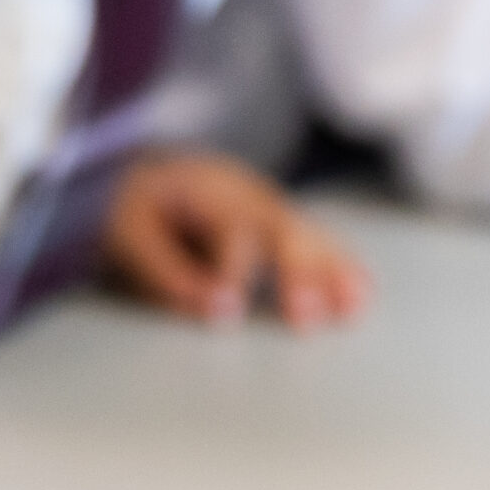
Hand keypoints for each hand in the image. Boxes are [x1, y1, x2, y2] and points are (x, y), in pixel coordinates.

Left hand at [103, 151, 369, 328]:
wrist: (147, 170)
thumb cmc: (136, 205)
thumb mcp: (130, 233)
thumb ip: (169, 273)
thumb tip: (219, 309)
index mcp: (205, 189)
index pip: (228, 228)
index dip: (230, 271)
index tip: (227, 311)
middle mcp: (246, 193)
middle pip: (280, 228)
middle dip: (296, 273)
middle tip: (305, 319)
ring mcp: (268, 204)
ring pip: (307, 234)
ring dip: (331, 272)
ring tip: (351, 307)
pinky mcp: (280, 222)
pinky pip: (315, 240)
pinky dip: (339, 265)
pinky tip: (359, 292)